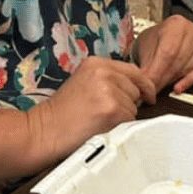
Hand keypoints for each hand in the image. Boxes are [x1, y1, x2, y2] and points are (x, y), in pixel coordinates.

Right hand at [35, 56, 155, 160]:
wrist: (45, 131)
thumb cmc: (62, 113)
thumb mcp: (84, 83)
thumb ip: (109, 80)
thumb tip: (139, 90)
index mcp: (97, 63)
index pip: (134, 71)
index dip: (142, 85)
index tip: (147, 96)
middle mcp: (104, 72)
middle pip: (137, 88)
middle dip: (129, 102)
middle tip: (105, 113)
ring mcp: (109, 90)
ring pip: (135, 106)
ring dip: (124, 116)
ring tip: (99, 120)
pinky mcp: (112, 109)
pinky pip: (130, 119)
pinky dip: (120, 127)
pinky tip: (101, 127)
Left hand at [134, 15, 192, 93]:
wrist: (163, 36)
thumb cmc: (154, 41)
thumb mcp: (144, 48)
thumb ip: (146, 66)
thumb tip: (144, 85)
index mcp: (176, 24)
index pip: (167, 52)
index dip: (157, 72)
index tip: (148, 86)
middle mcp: (192, 32)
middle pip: (177, 61)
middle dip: (162, 79)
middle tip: (150, 90)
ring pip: (186, 69)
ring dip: (170, 81)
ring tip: (158, 85)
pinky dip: (185, 83)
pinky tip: (176, 88)